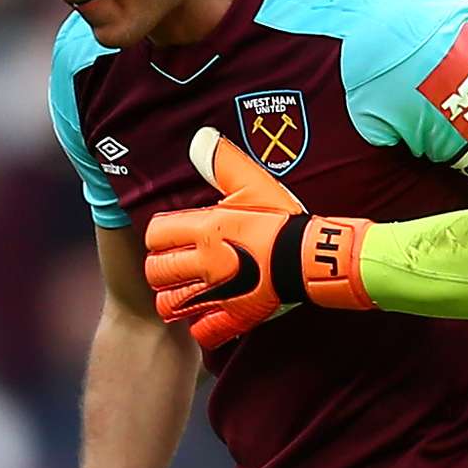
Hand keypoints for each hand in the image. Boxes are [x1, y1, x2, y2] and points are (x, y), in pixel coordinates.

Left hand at [144, 130, 367, 349]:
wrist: (311, 257)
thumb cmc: (282, 220)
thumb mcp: (253, 183)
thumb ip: (222, 162)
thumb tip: (199, 138)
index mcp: (205, 229)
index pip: (156, 235)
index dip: (158, 236)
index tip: (168, 237)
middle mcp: (204, 262)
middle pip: (157, 271)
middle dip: (159, 268)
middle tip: (171, 266)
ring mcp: (217, 293)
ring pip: (171, 303)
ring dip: (171, 298)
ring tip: (180, 292)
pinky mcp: (235, 316)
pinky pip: (202, 330)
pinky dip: (198, 325)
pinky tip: (204, 316)